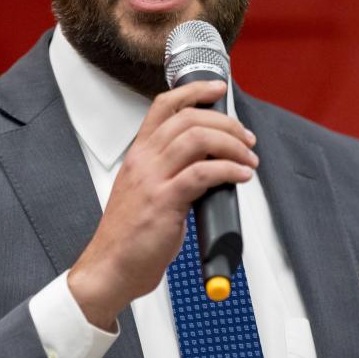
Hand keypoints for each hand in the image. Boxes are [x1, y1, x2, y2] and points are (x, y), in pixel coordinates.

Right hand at [67, 80, 257, 329]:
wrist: (110, 268)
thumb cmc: (129, 235)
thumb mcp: (145, 190)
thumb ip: (170, 172)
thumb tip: (209, 162)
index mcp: (139, 154)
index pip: (164, 106)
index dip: (194, 91)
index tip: (218, 89)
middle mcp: (144, 160)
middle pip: (189, 119)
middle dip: (226, 124)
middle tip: (246, 139)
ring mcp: (152, 180)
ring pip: (198, 139)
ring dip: (232, 145)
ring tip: (248, 159)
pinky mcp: (163, 202)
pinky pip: (202, 173)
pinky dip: (228, 169)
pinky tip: (241, 176)